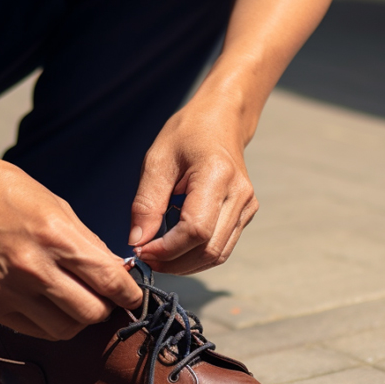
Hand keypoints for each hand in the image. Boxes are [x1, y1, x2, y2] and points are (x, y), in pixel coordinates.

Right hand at [0, 153, 143, 339]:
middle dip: (106, 308)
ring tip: (75, 301)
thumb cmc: (4, 192)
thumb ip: (88, 243)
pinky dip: (50, 323)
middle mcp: (33, 269)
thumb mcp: (57, 207)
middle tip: (104, 297)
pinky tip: (49, 305)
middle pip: (91, 313)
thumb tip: (115, 270)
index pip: (109, 280)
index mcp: (55, 237)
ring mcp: (9, 291)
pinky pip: (34, 331)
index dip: (129, 294)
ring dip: (78, 320)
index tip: (132, 295)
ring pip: (65, 329)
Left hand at [129, 100, 257, 274]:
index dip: (167, 249)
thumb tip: (138, 241)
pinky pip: (222, 246)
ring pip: (217, 254)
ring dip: (185, 264)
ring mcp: (247, 206)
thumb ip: (146, 203)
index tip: (141, 249)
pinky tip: (176, 249)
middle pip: (208, 249)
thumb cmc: (188, 133)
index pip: (195, 230)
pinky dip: (196, 255)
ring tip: (158, 256)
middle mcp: (239, 195)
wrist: (222, 119)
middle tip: (146, 257)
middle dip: (174, 262)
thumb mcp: (157, 161)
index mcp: (217, 176)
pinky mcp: (245, 214)